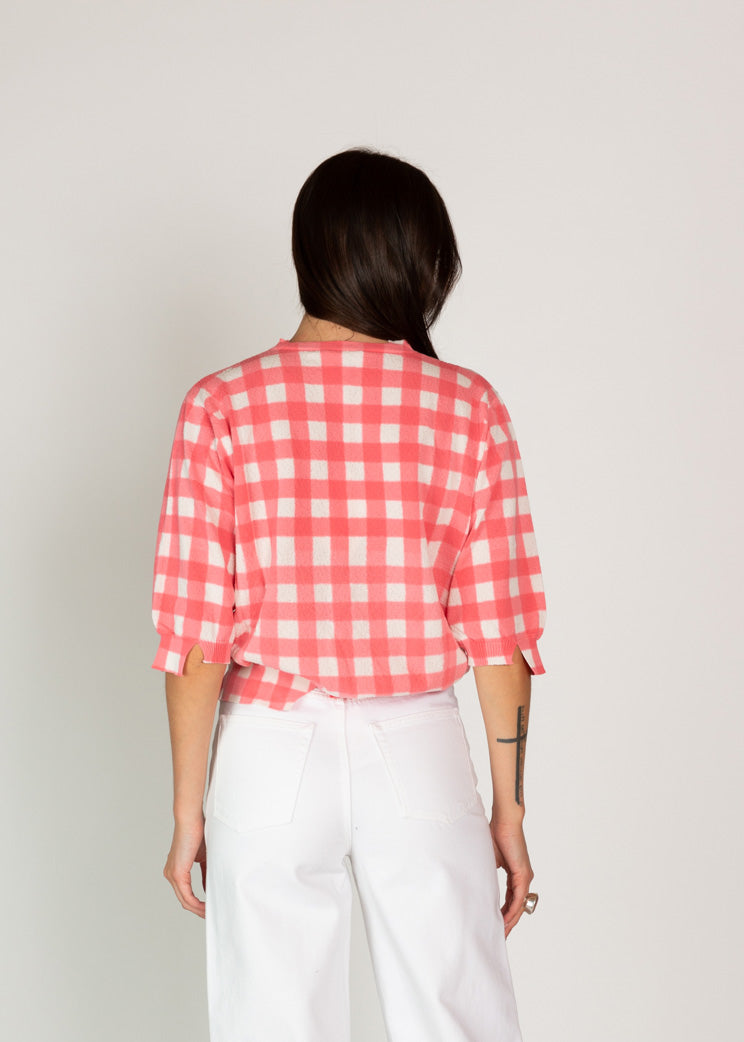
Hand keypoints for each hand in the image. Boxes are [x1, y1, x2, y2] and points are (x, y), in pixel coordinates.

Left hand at [163, 817, 206, 917]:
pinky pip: (187, 896)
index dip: (198, 903)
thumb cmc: (199, 832)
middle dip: (199, 910)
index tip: (210, 907)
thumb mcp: (205, 857)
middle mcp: (170, 874)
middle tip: (212, 915)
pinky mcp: (177, 874)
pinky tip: (207, 907)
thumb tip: (210, 888)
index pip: (186, 893)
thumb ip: (206, 874)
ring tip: (212, 914)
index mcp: (176, 870)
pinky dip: (197, 904)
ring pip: (185, 901)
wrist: (191, 819)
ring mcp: (172, 875)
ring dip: (199, 909)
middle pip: (184, 901)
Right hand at [488, 818, 534, 937]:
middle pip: (516, 907)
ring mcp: (525, 877)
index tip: (494, 924)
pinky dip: (512, 911)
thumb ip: (487, 872)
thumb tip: (477, 882)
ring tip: (500, 934)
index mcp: (515, 874)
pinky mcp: (523, 875)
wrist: (504, 821)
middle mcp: (523, 878)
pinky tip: (504, 921)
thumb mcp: (490, 859)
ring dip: (509, 921)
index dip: (503, 913)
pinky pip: (518, 899)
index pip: (510, 900)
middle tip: (498, 936)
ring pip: (518, 906)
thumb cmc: (496, 834)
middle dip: (507, 923)